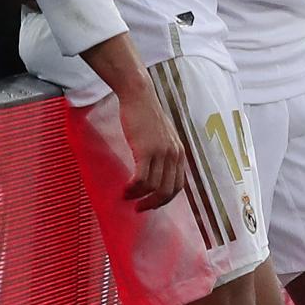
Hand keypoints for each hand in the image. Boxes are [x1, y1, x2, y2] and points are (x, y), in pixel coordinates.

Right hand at [117, 87, 187, 210]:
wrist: (139, 97)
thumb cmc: (147, 115)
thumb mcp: (163, 136)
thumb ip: (164, 153)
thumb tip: (157, 173)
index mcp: (179, 153)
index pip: (178, 186)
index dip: (164, 200)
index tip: (150, 204)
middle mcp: (174, 154)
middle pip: (167, 191)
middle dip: (152, 204)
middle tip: (138, 208)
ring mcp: (161, 152)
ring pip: (153, 187)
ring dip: (138, 196)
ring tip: (126, 196)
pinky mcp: (146, 150)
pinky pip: (142, 178)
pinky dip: (133, 188)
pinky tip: (125, 188)